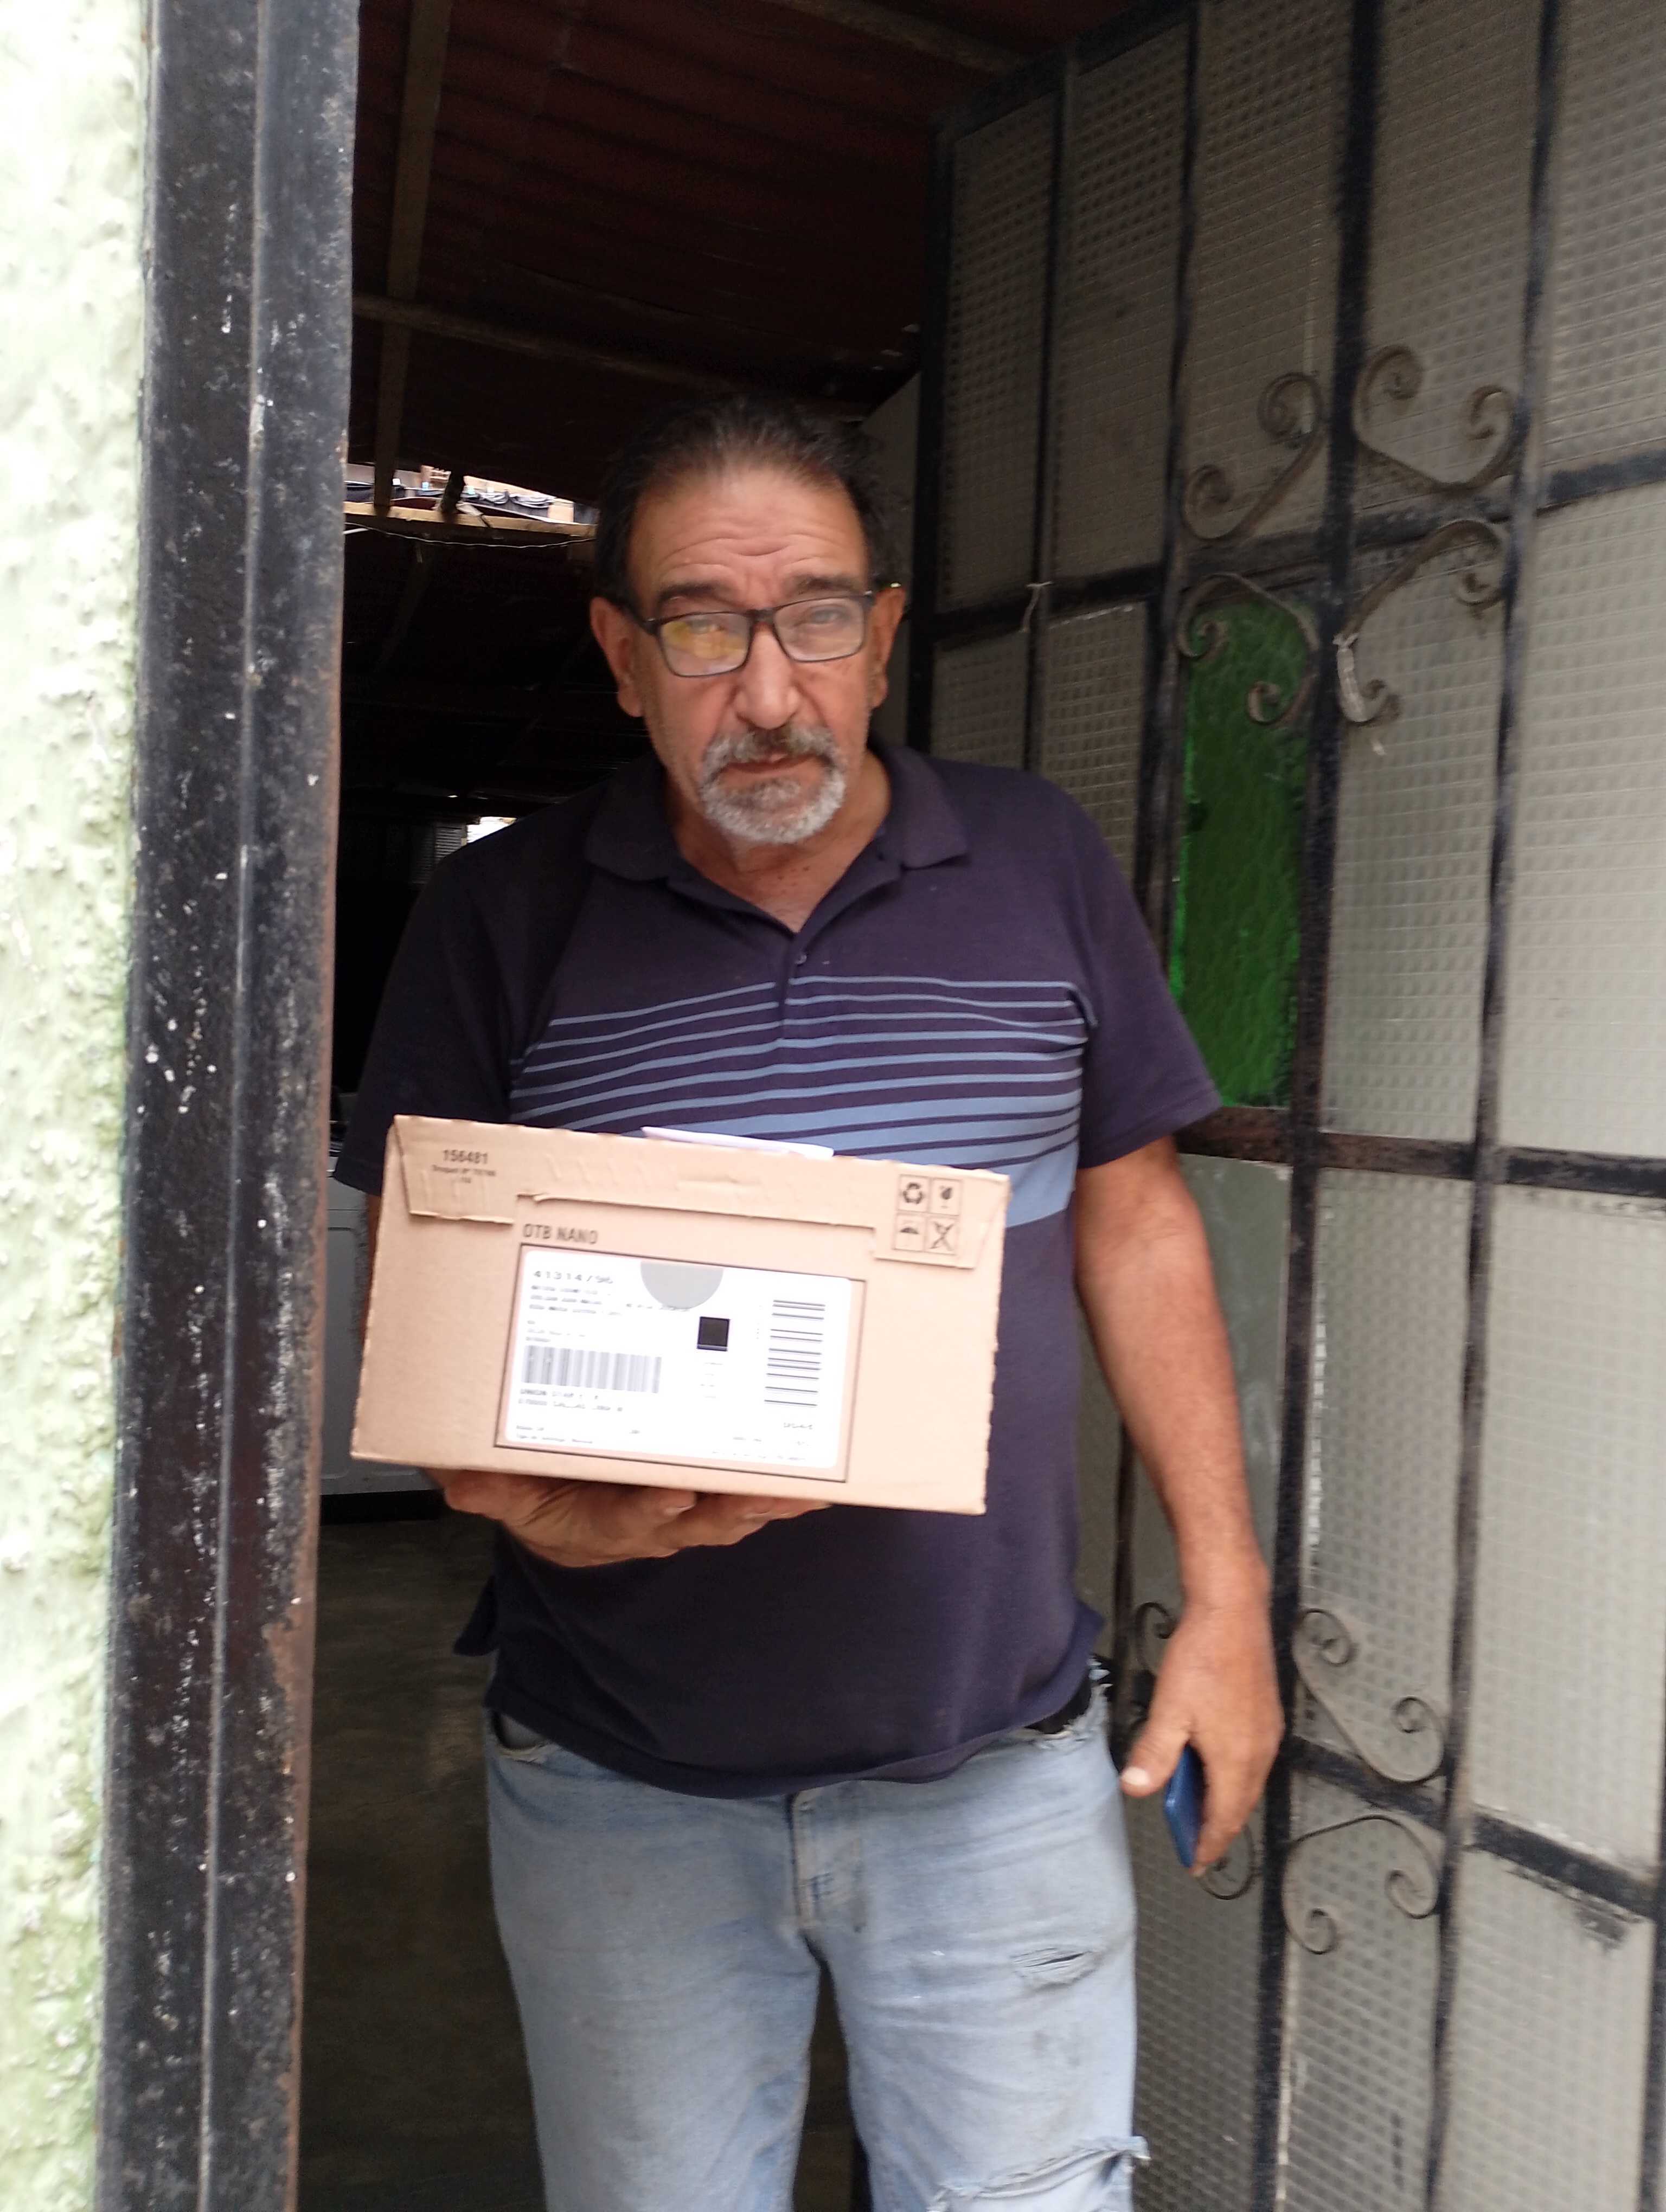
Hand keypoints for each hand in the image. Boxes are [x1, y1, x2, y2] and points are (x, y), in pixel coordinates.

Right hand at [437, 1469, 826, 1568]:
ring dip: (775, 1500)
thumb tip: (462, 1480)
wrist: (562, 1515)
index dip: (649, 1510)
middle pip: (701, 1520)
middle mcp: (656, 1523)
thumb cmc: (539, 1499)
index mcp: (603, 1522)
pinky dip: (785, 1490)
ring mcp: (688, 1513)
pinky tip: (823, 1475)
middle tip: (769, 1488)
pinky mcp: (709, 1496)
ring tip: (815, 1482)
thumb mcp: (506, 1499)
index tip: (670, 1492)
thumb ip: (490, 1490)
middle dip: (737, 1506)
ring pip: (736, 1509)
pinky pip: (752, 1494)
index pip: (626, 1519)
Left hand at [1120, 1592, 1282, 1872]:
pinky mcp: (1268, 1716)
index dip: (1208, 1844)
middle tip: (1196, 1846)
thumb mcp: (1169, 1709)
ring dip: (1227, 1804)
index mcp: (1236, 1758)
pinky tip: (1215, 1769)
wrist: (1233, 1611)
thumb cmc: (1203, 1657)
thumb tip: (1137, 1789)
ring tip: (1201, 1812)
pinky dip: (1236, 1779)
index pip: (1224, 1818)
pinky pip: (1254, 1762)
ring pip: (1249, 1785)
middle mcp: (1259, 1751)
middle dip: (1218, 1830)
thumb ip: (1155, 1753)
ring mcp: (1268, 1733)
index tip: (1196, 1864)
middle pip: (1240, 1806)